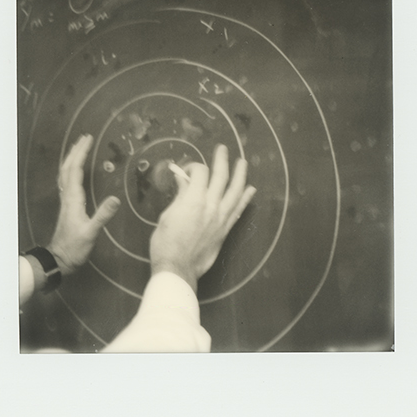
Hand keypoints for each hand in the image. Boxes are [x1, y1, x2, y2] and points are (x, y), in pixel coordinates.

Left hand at [48, 134, 120, 275]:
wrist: (60, 259)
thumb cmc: (74, 247)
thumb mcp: (91, 232)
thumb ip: (102, 215)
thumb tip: (115, 199)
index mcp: (73, 199)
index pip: (75, 170)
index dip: (81, 154)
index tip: (88, 140)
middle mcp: (67, 196)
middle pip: (67, 168)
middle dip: (75, 151)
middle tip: (84, 138)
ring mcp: (66, 201)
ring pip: (65, 174)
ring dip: (71, 159)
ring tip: (79, 148)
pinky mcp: (67, 206)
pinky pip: (67, 182)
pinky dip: (71, 170)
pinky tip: (75, 171)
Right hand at [149, 144, 256, 290]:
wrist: (177, 267)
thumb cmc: (165, 242)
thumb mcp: (167, 215)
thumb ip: (179, 195)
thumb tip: (182, 178)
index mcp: (194, 200)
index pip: (200, 173)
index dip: (193, 167)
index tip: (186, 171)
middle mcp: (211, 206)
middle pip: (220, 176)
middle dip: (222, 160)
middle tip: (223, 149)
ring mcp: (221, 218)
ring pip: (235, 191)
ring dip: (240, 174)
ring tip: (243, 162)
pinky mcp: (225, 229)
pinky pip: (238, 210)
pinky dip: (245, 198)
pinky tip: (250, 189)